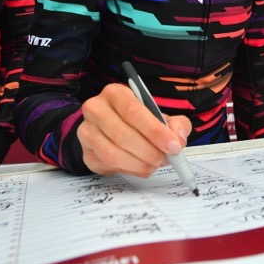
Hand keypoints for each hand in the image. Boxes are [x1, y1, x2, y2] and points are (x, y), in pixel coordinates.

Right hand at [77, 82, 191, 177]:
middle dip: (148, 151)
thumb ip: (176, 124)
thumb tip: (178, 138)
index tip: (173, 146)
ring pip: (112, 154)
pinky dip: (128, 170)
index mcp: (115, 93)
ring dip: (139, 164)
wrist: (114, 128)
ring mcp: (86, 131)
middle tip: (164, 159)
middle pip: (122, 135)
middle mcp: (95, 109)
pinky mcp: (85, 152)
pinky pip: (107, 166)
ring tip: (154, 164)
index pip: (133, 111)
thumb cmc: (139, 121)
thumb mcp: (160, 116)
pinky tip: (139, 166)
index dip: (155, 131)